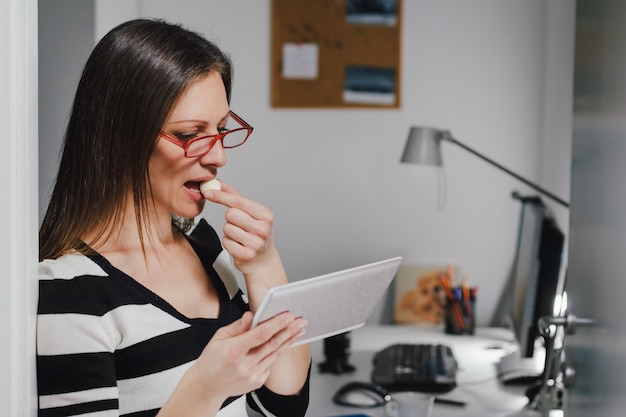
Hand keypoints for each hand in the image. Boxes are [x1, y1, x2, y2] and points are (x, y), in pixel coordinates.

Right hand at [188, 311, 305, 399]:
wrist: (207, 386)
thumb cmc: (211, 360)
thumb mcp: (219, 337)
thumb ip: (237, 326)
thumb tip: (251, 315)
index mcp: (233, 351)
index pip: (260, 335)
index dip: (276, 324)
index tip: (288, 315)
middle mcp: (244, 365)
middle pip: (272, 344)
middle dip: (289, 330)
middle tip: (301, 320)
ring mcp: (252, 375)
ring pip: (275, 354)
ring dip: (289, 340)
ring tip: (299, 330)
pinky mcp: (257, 381)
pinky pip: (271, 363)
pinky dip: (279, 352)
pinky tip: (286, 342)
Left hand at [203, 181, 286, 304]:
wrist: (263, 261)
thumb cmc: (255, 234)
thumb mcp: (251, 214)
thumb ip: (235, 197)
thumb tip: (219, 182)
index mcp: (265, 215)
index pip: (239, 201)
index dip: (221, 196)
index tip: (208, 191)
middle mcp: (263, 228)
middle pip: (231, 214)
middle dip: (230, 219)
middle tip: (239, 225)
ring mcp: (256, 243)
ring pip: (227, 229)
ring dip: (229, 232)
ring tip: (240, 237)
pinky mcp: (247, 255)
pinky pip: (226, 242)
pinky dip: (229, 243)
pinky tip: (238, 246)